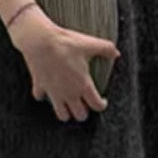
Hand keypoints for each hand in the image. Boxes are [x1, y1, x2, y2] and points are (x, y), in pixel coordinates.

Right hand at [9, 6, 119, 122]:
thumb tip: (117, 53)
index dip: (102, 105)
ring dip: (66, 111)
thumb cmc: (65, 43)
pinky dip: (45, 96)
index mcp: (83, 85)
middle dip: (84, 111)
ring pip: (62, 115)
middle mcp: (69, 93)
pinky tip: (49, 89)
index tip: (102, 101)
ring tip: (69, 103)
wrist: (40, 41)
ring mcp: (54, 93)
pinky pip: (41, 98)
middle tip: (85, 103)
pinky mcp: (40, 87)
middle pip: (80, 116)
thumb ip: (107, 49)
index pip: (96, 106)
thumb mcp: (90, 44)